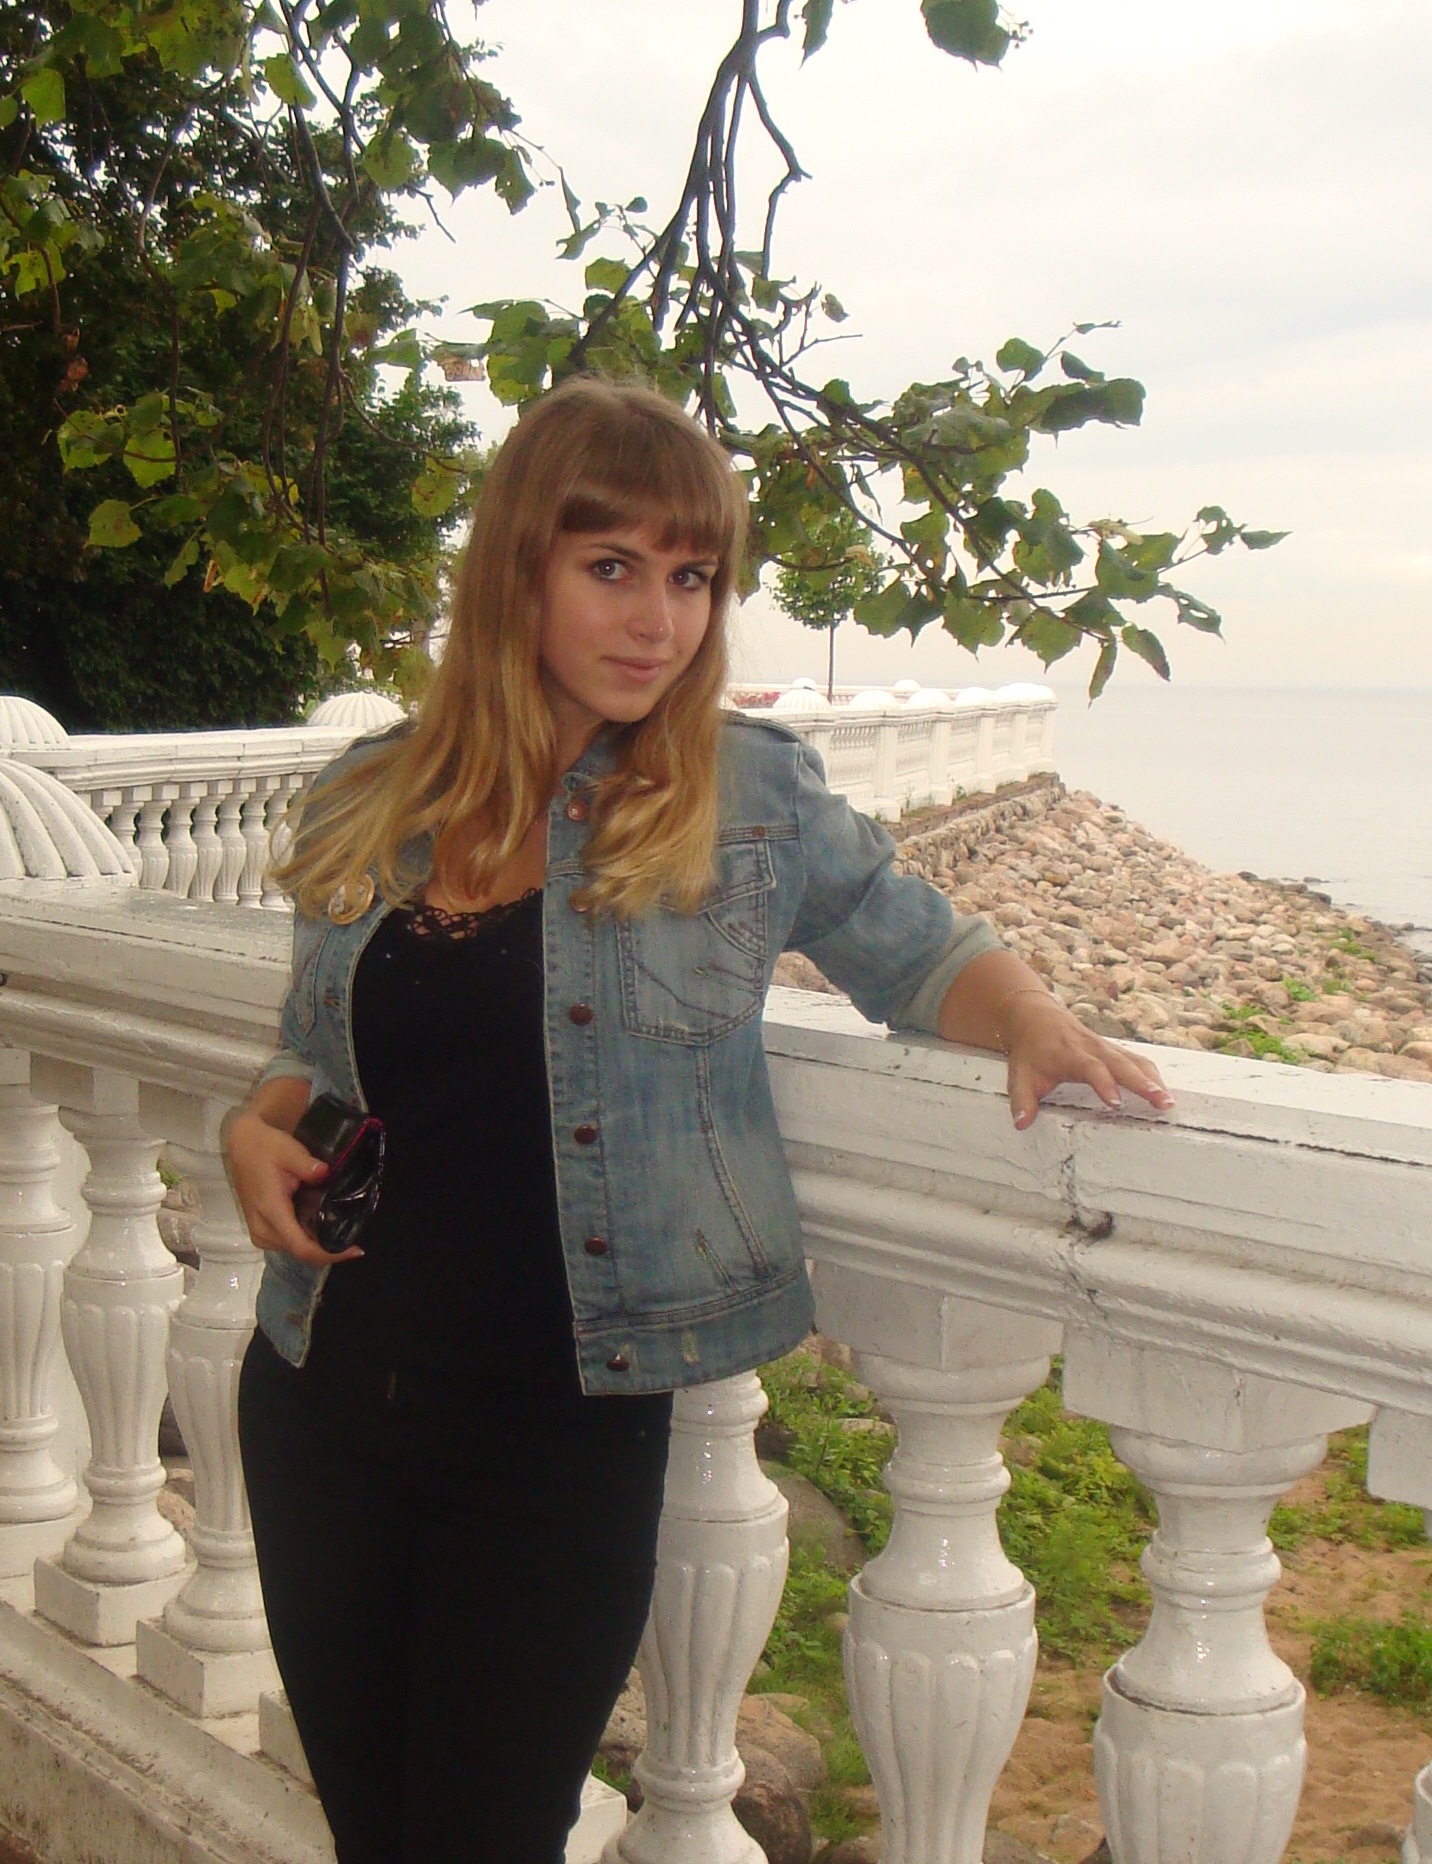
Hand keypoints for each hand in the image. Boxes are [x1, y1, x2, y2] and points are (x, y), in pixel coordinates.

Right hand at [226, 1105, 361, 1265]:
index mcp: (271, 1211)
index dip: (330, 1253)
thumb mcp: (289, 1151)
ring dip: (316, 1247)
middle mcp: (262, 1229)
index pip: (301, 1247)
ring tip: (340, 1232)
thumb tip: (326, 1172)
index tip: (356, 1250)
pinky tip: (320, 1228)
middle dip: (327, 1250)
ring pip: (293, 1250)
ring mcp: (258, 1232)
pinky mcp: (259, 1229)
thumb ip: (307, 1165)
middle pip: (299, 1252)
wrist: (243, 1146)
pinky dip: (304, 1240)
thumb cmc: (267, 1148)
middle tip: (352, 1238)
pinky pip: (286, 1243)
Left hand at [1002, 993, 1174, 1131]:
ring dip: (1154, 1080)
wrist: (1037, 1017)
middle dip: (1144, 1083)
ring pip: (1135, 1060)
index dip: (1104, 1084)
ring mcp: (1107, 1047)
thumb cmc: (1030, 1050)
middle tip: (1163, 1103)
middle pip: (1122, 1064)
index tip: (1115, 1103)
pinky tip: (1164, 1092)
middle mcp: (1093, 1048)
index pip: (1091, 1069)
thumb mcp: (1019, 1075)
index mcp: (1070, 1054)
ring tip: (1169, 1102)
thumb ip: (1021, 1101)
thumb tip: (1020, 1124)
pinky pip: (1138, 1059)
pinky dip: (1152, 1074)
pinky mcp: (1115, 1049)